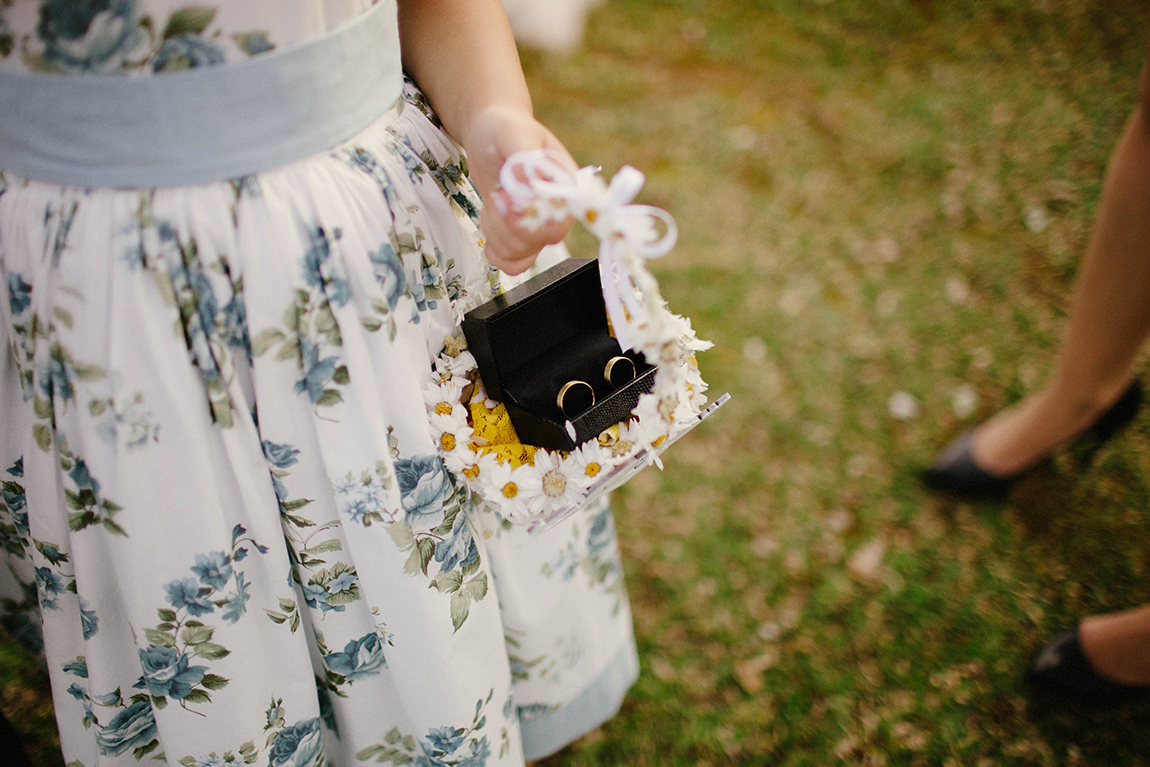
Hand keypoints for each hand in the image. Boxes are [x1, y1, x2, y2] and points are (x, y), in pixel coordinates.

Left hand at [463, 106, 576, 274]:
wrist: (490, 136)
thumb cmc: (505, 128)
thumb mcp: (512, 133)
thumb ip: (523, 156)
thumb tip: (528, 184)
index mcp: (567, 185)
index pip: (561, 217)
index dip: (528, 215)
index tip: (503, 195)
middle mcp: (559, 211)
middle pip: (542, 239)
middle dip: (508, 222)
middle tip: (496, 193)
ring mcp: (540, 228)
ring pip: (522, 253)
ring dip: (497, 230)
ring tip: (494, 198)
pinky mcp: (522, 239)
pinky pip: (512, 264)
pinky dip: (495, 250)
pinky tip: (491, 222)